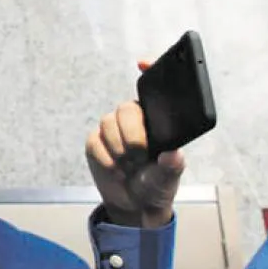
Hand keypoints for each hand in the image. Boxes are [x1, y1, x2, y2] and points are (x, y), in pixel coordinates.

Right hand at [85, 61, 184, 228]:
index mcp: (157, 120)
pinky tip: (117, 169)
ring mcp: (112, 130)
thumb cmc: (156, 184)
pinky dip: (106, 158)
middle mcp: (134, 120)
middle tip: (139, 154)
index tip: (142, 63)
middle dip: (132, 132)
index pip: (152, 89)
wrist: (134, 205)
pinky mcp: (95, 142)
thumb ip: (172, 166)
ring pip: (108, 123)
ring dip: (119, 148)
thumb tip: (172, 153)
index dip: (149, 70)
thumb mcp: (170, 177)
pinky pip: (96, 141)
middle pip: (127, 108)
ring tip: (129, 165)